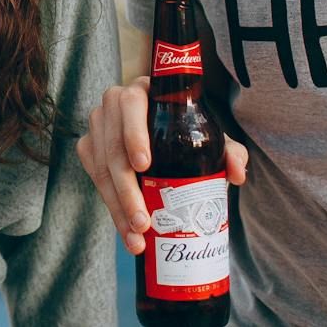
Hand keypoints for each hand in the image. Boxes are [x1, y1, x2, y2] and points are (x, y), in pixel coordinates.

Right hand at [77, 76, 248, 255]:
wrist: (166, 136)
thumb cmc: (189, 132)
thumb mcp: (212, 138)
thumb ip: (231, 152)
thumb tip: (237, 174)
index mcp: (143, 91)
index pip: (131, 104)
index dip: (134, 133)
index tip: (144, 165)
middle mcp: (114, 104)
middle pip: (113, 146)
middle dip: (126, 189)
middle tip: (144, 221)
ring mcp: (98, 126)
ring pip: (101, 168)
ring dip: (117, 206)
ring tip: (137, 235)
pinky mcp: (89, 148)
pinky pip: (94, 177)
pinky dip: (110, 206)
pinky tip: (126, 230)